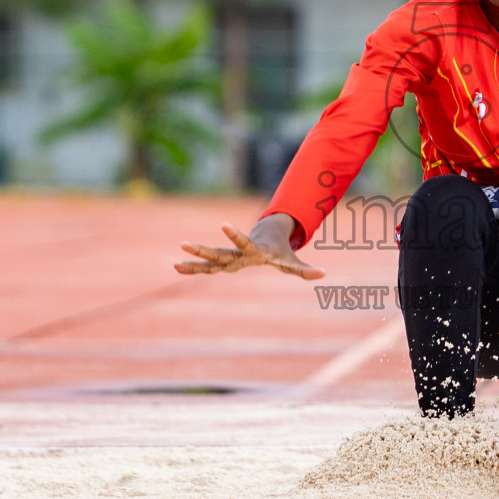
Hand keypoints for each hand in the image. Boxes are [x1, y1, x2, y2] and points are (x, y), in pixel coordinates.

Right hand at [174, 214, 325, 279]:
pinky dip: (195, 269)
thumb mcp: (293, 261)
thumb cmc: (282, 250)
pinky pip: (209, 267)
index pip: (244, 242)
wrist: (269, 235)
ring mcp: (231, 257)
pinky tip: (178, 268)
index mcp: (255, 251)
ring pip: (210, 260)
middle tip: (185, 244)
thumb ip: (306, 269)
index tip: (223, 223)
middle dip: (203, 250)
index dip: (235, 234)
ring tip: (175, 264)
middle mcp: (239, 253)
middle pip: (220, 252)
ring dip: (194, 262)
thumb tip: (324, 274)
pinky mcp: (227, 262)